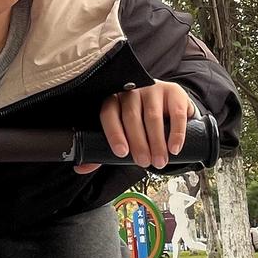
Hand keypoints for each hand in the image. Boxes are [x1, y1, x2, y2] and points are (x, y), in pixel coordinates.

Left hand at [74, 80, 195, 174]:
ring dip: (156, 142)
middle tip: (144, 162)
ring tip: (159, 161)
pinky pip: (175, 113)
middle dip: (138, 143)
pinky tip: (174, 148)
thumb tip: (81, 168)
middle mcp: (132, 92)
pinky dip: (176, 133)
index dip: (114, 133)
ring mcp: (153, 89)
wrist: (168, 107)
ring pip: (153, 117)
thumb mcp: (122, 134)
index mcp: (114, 100)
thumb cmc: (139, 123)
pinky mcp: (174, 92)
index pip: (109, 114)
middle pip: (131, 117)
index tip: (121, 153)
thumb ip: (103, 151)